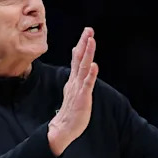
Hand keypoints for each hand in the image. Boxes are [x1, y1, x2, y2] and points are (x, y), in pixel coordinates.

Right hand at [48, 27, 98, 155]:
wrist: (63, 128)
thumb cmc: (71, 111)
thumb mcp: (73, 91)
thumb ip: (76, 78)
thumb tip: (78, 70)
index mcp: (74, 80)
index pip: (77, 59)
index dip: (82, 45)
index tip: (86, 33)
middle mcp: (75, 81)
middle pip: (79, 59)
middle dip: (84, 43)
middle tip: (88, 29)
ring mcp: (78, 88)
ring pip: (83, 67)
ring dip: (87, 53)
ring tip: (91, 40)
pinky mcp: (83, 97)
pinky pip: (87, 84)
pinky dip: (91, 74)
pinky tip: (94, 65)